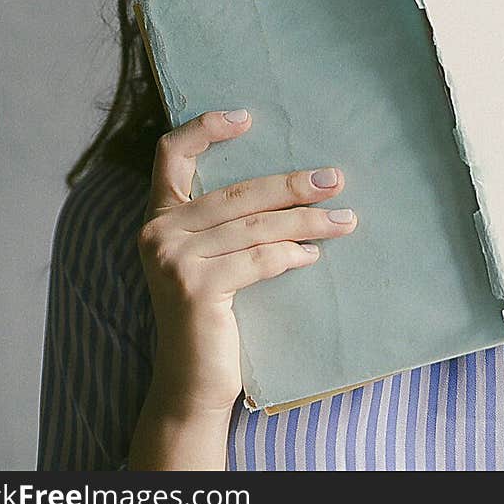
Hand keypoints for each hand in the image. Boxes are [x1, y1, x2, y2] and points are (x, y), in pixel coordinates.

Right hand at [137, 109, 357, 416]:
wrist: (190, 385)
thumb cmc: (209, 315)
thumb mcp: (207, 258)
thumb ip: (223, 222)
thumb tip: (292, 182)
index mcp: (158, 216)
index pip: (171, 154)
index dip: (205, 128)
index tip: (247, 117)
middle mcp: (158, 232)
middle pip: (237, 191)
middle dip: (292, 185)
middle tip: (336, 179)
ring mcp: (173, 259)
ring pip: (256, 226)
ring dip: (308, 221)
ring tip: (345, 219)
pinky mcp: (195, 287)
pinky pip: (258, 260)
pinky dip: (292, 254)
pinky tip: (313, 255)